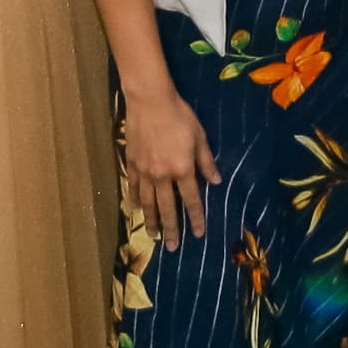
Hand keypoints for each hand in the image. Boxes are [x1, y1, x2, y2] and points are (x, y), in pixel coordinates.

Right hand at [122, 84, 220, 245]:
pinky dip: (135, 200)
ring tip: (153, 235)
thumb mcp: (199, 137)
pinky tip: (136, 209)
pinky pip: (134, 187)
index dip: (196, 218)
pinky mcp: (132, 163)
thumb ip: (206, 162)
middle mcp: (163, 176)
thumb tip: (216, 182)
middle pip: (168, 208)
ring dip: (151, 220)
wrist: (150, 101)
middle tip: (172, 246)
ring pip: (148, 202)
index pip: (192, 200)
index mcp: (182, 169)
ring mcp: (145, 171)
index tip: (198, 234)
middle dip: (172, 229)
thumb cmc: (180, 116)